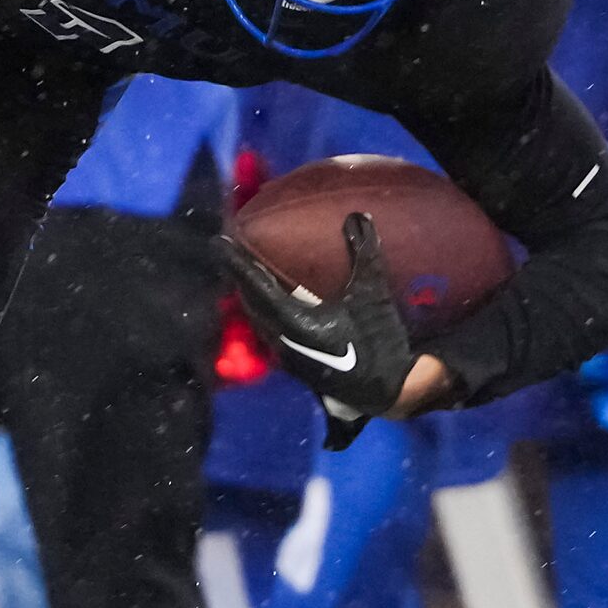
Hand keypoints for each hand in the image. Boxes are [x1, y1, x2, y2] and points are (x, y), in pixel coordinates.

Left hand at [219, 213, 416, 450]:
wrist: (389, 391)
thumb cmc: (380, 343)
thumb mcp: (373, 296)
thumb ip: (364, 255)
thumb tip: (357, 216)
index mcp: (294, 322)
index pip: (256, 285)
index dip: (237, 262)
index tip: (219, 242)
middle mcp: (280, 340)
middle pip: (250, 301)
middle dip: (239, 275)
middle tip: (231, 250)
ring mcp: (285, 355)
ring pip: (257, 318)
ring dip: (250, 294)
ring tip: (246, 272)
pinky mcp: (294, 364)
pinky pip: (267, 330)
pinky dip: (262, 309)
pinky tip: (270, 302)